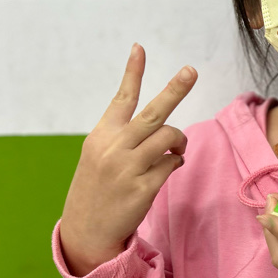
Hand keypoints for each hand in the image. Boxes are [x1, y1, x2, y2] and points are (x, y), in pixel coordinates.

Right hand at [59, 44, 196, 275]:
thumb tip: (165, 131)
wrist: (86, 230)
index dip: (132, 72)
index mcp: (102, 135)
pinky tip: (168, 167)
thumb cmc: (97, 188)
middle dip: (175, 89)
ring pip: (168, 137)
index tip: (139, 47)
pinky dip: (175, 162)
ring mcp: (129, 168)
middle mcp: (114, 148)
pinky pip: (172, 164)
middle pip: (153, 113)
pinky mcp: (144, 188)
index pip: (121, 98)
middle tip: (191, 70)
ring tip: (176, 149)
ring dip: (178, 141)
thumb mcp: (99, 156)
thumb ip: (125, 138)